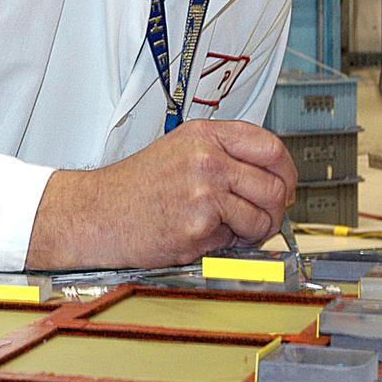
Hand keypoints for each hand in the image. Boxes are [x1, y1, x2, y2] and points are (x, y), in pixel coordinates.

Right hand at [24, 119, 296, 270]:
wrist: (95, 214)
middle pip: (275, 185)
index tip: (284, 185)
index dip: (286, 171)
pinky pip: (236, 242)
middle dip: (274, 208)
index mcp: (204, 135)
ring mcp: (204, 192)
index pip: (271, 146)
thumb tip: (271, 176)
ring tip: (228, 230)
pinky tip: (201, 236)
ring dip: (254, 231)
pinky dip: (225, 246)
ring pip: (263, 216)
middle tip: (260, 217)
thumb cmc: (133, 187)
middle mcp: (207, 158)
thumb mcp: (178, 150)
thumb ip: (223, 154)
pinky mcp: (198, 226)